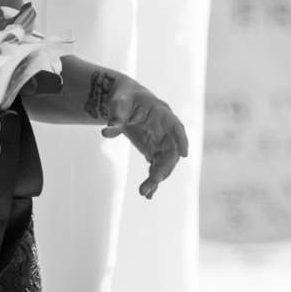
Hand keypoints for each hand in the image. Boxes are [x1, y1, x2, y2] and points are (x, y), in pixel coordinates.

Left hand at [87, 67, 190, 197]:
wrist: (125, 100)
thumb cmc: (123, 97)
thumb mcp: (118, 103)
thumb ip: (115, 118)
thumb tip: (106, 132)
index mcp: (160, 113)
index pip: (175, 127)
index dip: (181, 140)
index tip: (184, 154)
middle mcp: (165, 129)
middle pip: (171, 150)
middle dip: (164, 167)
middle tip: (153, 182)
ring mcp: (161, 140)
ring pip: (165, 162)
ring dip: (157, 177)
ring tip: (144, 192)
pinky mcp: (154, 149)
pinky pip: (157, 166)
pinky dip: (153, 179)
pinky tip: (148, 194)